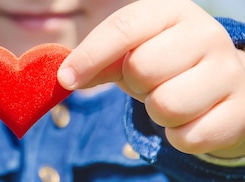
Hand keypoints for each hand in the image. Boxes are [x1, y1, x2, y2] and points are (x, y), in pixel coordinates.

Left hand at [58, 0, 244, 157]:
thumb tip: (67, 77)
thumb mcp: (131, 51)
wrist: (223, 80)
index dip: (90, 55)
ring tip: (170, 98)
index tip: (67, 78)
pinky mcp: (240, 109)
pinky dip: (178, 136)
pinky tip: (191, 117)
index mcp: (171, 12)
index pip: (124, 27)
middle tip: (150, 82)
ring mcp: (229, 70)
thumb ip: (99, 60)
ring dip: (158, 112)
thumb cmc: (165, 61)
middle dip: (136, 84)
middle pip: (142, 69)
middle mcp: (206, 34)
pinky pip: (188, 137)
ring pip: (166, 106)